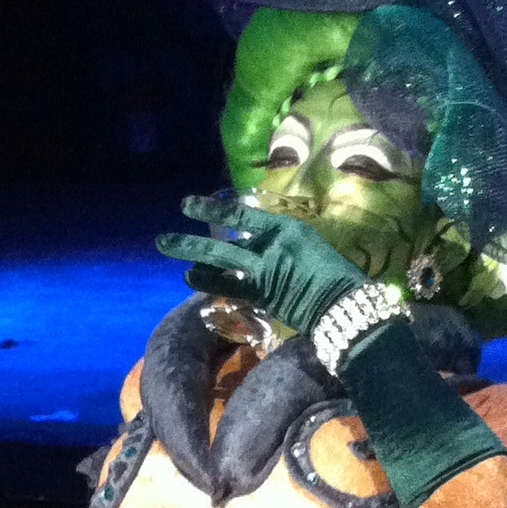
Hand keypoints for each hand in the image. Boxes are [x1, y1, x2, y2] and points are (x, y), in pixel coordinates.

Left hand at [156, 194, 367, 338]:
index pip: (239, 214)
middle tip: (162, 239)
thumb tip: (260, 244)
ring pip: (219, 263)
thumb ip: (282, 241)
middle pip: (221, 242)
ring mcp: (262, 272)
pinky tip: (190, 278)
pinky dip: (208, 282)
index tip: (188, 205)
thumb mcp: (310, 243)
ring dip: (192, 258)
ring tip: (168, 250)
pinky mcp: (261, 295)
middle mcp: (269, 246)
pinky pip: (228, 286)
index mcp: (285, 227)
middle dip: (190, 241)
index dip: (210, 209)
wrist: (344, 301)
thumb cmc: (335, 272)